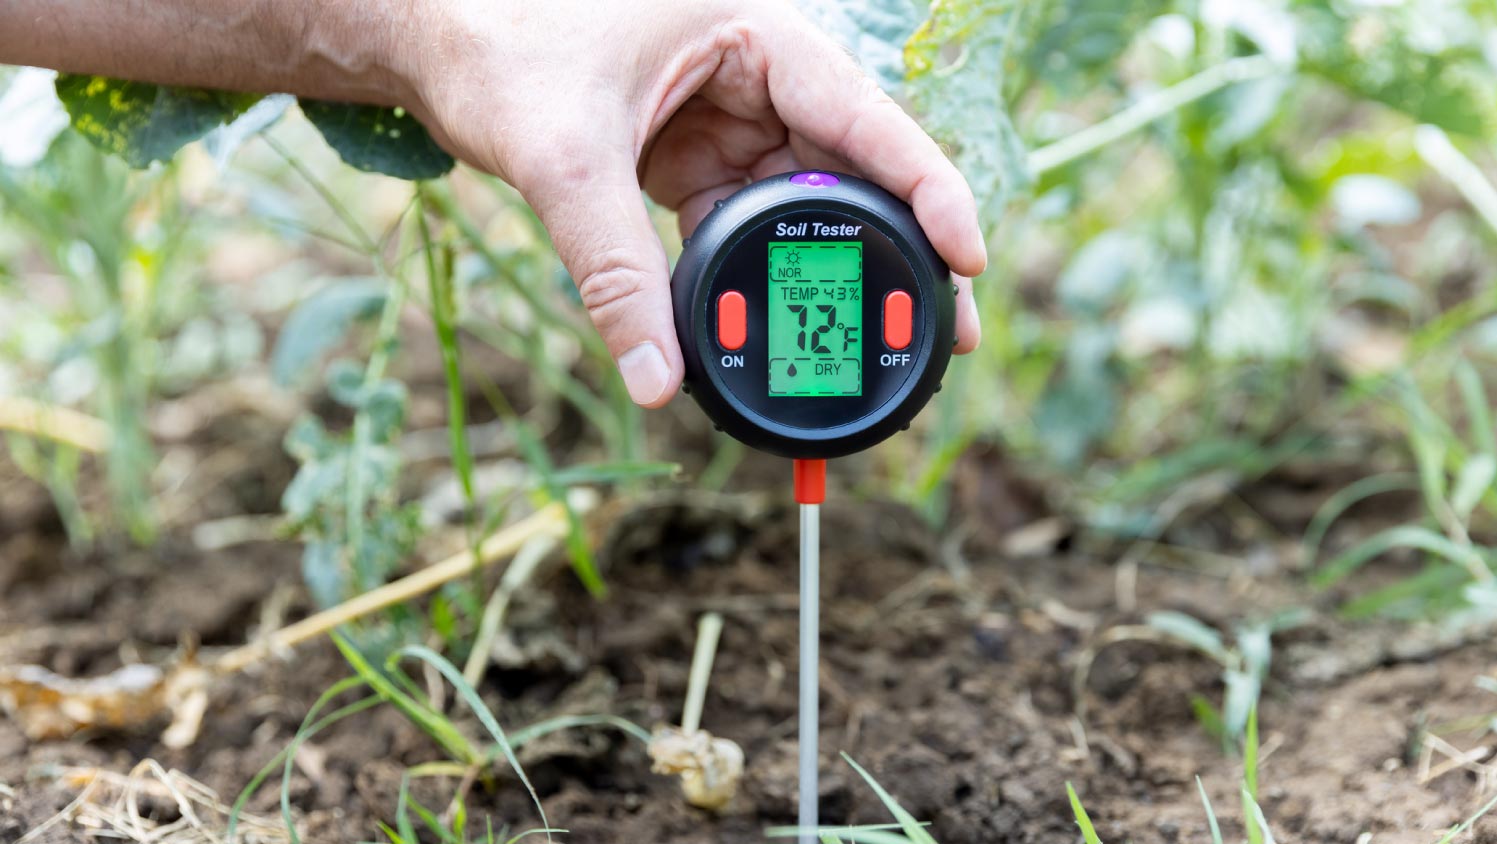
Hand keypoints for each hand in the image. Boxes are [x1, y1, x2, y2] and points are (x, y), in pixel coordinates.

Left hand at [394, 0, 986, 406]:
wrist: (432, 37)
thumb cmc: (499, 49)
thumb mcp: (566, 157)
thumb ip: (614, 268)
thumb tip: (654, 380)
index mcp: (755, 36)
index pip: (864, 117)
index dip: (927, 189)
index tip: (969, 258)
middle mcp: (757, 75)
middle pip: (854, 170)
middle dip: (896, 250)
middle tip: (946, 329)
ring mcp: (727, 120)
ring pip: (805, 205)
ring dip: (834, 271)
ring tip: (877, 341)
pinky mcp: (693, 161)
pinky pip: (747, 224)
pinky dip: (763, 273)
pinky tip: (783, 322)